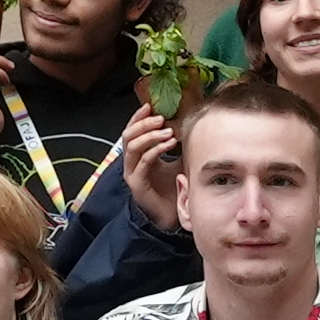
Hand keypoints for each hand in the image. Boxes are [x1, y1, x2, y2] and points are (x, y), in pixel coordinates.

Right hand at [117, 106, 182, 227]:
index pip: (132, 131)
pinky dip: (156, 150)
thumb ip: (178, 145)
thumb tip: (190, 124)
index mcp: (139, 154)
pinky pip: (143, 162)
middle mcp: (132, 162)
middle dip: (143, 124)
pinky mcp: (137, 183)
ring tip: (168, 131)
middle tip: (160, 117)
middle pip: (129, 136)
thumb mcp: (178, 160)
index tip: (149, 105)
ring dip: (151, 136)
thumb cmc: (174, 187)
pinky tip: (169, 144)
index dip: (138, 117)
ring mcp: (132, 172)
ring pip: (133, 147)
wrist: (170, 214)